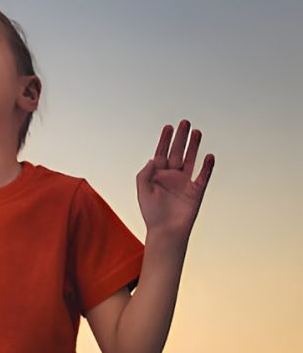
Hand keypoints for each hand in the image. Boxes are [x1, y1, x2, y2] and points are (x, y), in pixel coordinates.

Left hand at [136, 119, 214, 238]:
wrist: (165, 231)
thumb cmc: (151, 212)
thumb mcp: (142, 190)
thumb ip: (145, 173)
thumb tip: (153, 159)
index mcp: (157, 174)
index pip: (161, 152)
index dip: (165, 139)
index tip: (169, 127)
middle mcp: (171, 175)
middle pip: (177, 151)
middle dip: (181, 137)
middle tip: (185, 122)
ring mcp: (184, 182)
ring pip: (191, 159)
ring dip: (194, 146)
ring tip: (197, 132)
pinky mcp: (196, 191)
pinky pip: (203, 176)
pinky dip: (206, 167)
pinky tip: (209, 156)